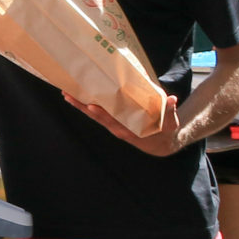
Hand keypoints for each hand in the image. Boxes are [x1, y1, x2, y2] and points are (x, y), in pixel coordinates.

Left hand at [63, 90, 183, 157]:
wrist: (160, 143)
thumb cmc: (165, 130)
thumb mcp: (170, 123)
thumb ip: (169, 111)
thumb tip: (172, 99)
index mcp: (130, 129)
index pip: (113, 121)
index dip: (102, 115)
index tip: (91, 107)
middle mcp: (118, 127)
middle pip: (97, 117)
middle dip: (82, 107)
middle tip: (68, 95)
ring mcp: (113, 124)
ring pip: (94, 115)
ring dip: (80, 105)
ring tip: (66, 94)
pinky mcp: (112, 121)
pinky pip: (97, 114)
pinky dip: (86, 106)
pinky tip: (77, 97)